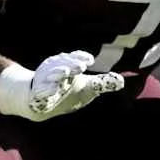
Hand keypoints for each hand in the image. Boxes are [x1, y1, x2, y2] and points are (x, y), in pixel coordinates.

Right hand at [0, 51, 123, 121]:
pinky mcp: (37, 94)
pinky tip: (53, 90)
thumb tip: (122, 82)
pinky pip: (40, 91)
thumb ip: (102, 83)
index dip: (80, 57)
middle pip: (64, 64)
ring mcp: (46, 81)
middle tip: (81, 67)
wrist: (42, 101)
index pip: (74, 58)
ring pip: (51, 75)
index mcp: (69, 66)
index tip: (89, 61)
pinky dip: (47, 90)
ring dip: (59, 73)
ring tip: (66, 73)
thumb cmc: (68, 90)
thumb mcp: (87, 87)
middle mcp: (56, 71)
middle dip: (71, 64)